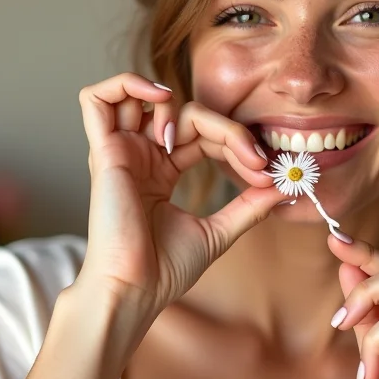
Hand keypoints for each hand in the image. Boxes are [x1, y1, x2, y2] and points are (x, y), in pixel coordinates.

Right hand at [71, 72, 281, 331]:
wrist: (136, 292)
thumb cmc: (165, 270)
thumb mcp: (219, 231)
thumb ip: (249, 206)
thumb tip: (283, 186)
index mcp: (162, 171)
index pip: (204, 134)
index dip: (238, 143)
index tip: (267, 171)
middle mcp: (140, 157)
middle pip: (185, 115)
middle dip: (228, 130)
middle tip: (256, 158)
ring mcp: (121, 153)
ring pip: (141, 96)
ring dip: (177, 103)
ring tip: (196, 133)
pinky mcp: (104, 153)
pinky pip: (96, 99)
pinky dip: (128, 86)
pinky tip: (161, 104)